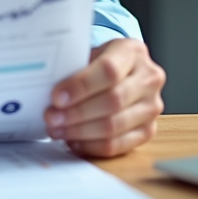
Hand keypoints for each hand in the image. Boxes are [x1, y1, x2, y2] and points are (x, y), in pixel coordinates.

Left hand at [44, 38, 165, 157]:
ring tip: (57, 130)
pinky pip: (117, 145)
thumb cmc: (102, 62)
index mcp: (133, 52)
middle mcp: (149, 78)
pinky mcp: (148, 130)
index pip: (109, 71)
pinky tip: (73, 140)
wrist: (125, 72)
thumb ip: (74, 68)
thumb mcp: (91, 54)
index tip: (56, 97)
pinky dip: (91, 146)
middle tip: (51, 117)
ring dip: (80, 131)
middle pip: (112, 101)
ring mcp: (152, 106)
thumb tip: (45, 88)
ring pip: (114, 126)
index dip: (81, 86)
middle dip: (77, 113)